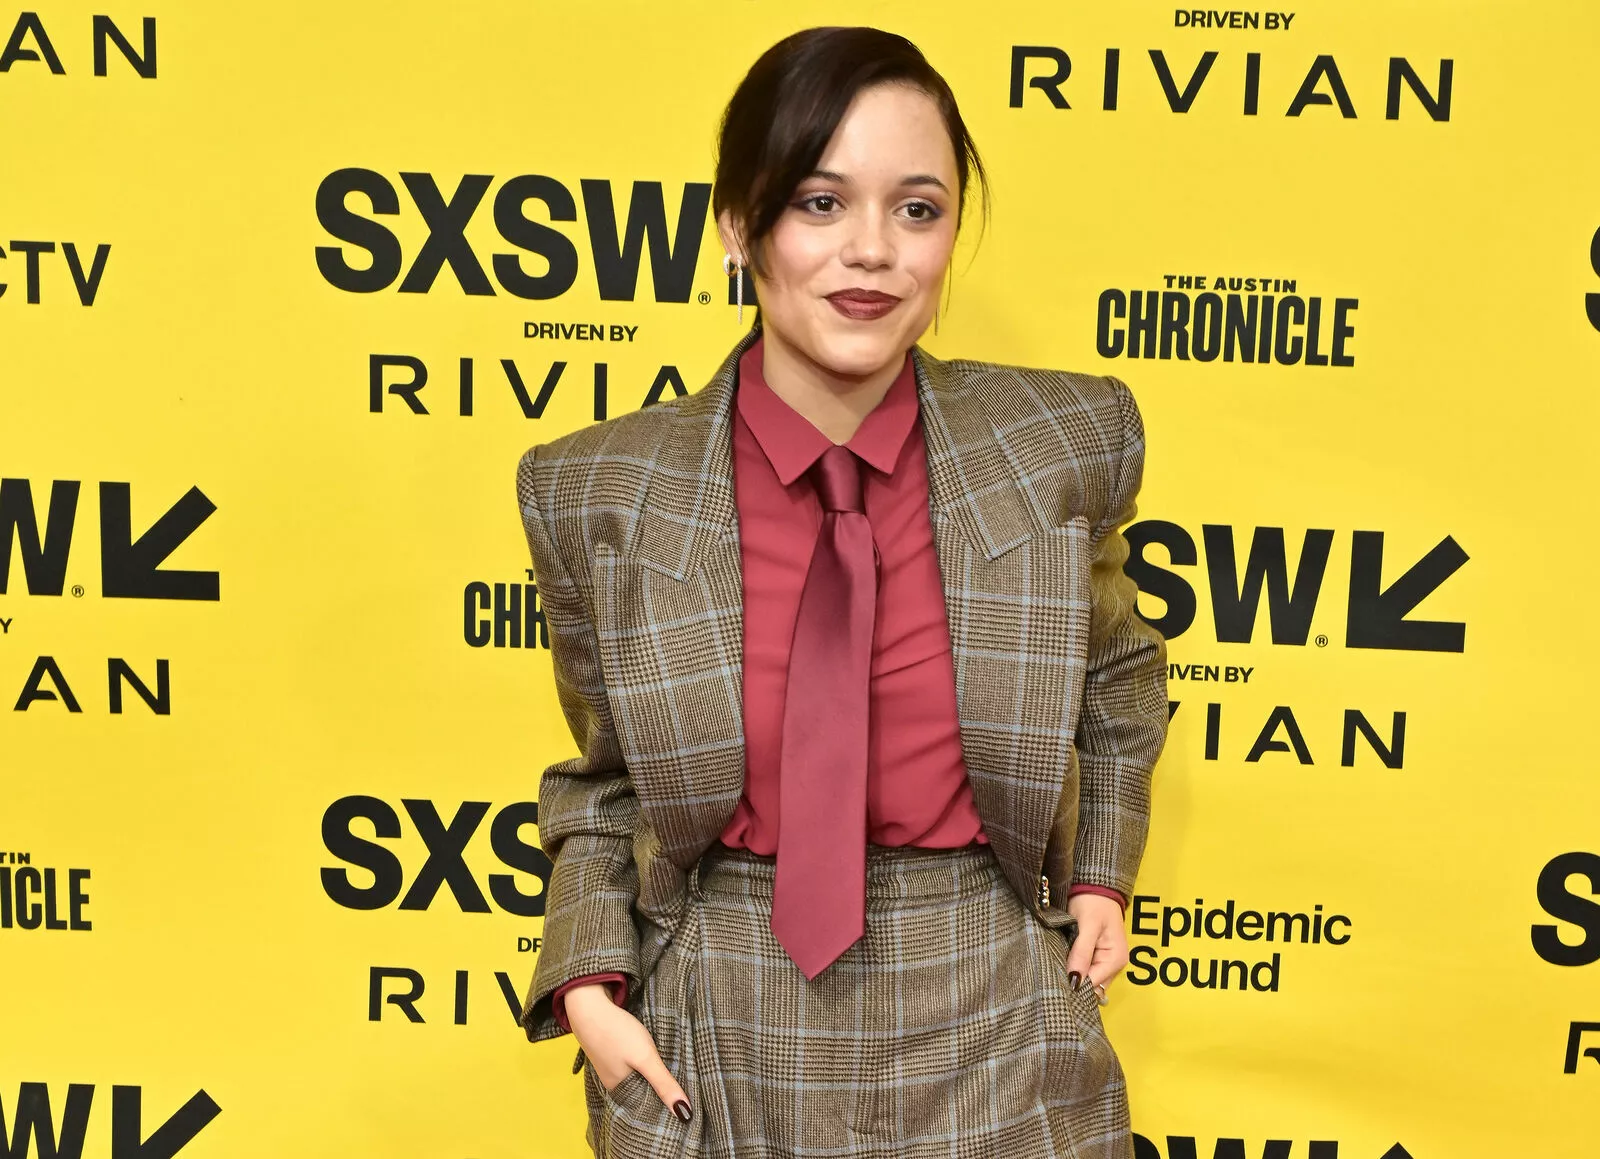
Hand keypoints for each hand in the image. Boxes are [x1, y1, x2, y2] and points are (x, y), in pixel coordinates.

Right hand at [564, 983, 692, 1119]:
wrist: (589, 1005)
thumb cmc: (617, 1033)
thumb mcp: (645, 1058)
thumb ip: (663, 1083)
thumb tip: (685, 1114)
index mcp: (620, 1091)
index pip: (648, 1107)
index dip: (667, 1106)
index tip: (688, 1105)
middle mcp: (615, 1083)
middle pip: (644, 1092)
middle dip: (662, 1090)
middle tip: (688, 1088)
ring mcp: (612, 1067)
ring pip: (639, 1078)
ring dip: (653, 1075)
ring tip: (678, 1075)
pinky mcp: (613, 1053)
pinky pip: (633, 1065)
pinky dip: (644, 1063)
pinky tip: (655, 1058)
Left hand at [1062, 893, 1128, 995]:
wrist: (1096, 885)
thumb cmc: (1093, 902)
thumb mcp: (1087, 926)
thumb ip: (1081, 953)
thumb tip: (1074, 982)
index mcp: (1115, 960)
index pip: (1093, 984)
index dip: (1074, 984)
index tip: (1054, 980)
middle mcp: (1114, 965)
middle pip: (1091, 985)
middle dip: (1073, 982)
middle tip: (1051, 973)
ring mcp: (1105, 961)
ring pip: (1087, 978)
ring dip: (1073, 974)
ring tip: (1054, 966)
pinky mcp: (1096, 955)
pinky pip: (1085, 969)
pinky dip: (1074, 967)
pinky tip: (1062, 961)